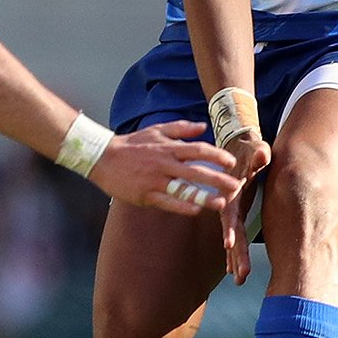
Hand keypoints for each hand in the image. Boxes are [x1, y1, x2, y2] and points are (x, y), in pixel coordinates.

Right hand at [88, 121, 243, 221]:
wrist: (102, 157)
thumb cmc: (131, 144)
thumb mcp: (155, 130)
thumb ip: (180, 128)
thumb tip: (203, 126)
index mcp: (168, 147)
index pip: (198, 150)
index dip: (216, 157)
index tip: (231, 163)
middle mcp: (164, 163)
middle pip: (197, 171)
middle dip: (218, 180)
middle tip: (236, 186)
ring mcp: (155, 180)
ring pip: (184, 189)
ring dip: (204, 197)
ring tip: (221, 204)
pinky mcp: (145, 194)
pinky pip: (167, 202)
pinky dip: (182, 206)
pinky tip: (195, 211)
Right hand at [218, 134, 270, 283]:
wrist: (240, 149)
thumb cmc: (250, 150)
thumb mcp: (255, 149)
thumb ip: (258, 154)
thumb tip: (262, 155)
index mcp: (232, 193)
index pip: (230, 214)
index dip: (229, 228)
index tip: (228, 244)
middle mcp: (229, 206)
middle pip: (232, 233)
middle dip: (236, 255)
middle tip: (241, 275)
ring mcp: (231, 212)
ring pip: (232, 240)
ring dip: (235, 260)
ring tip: (240, 280)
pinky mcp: (236, 215)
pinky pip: (234, 237)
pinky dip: (233, 254)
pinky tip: (233, 270)